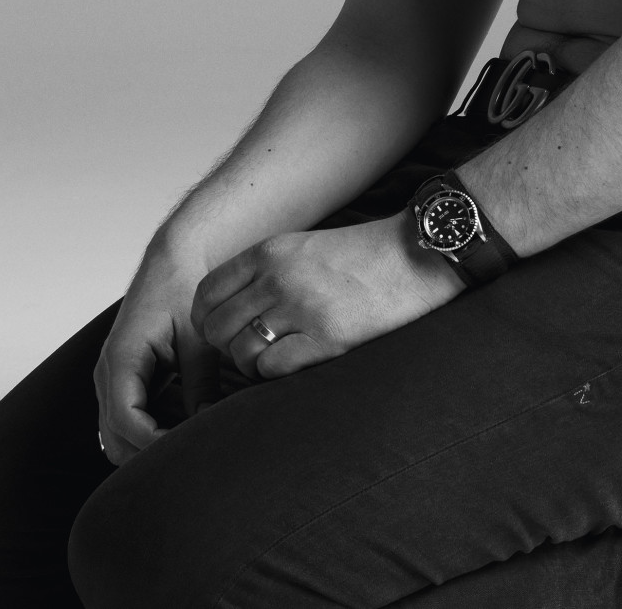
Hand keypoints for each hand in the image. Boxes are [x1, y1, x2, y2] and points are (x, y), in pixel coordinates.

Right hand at [94, 247, 218, 465]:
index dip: (156, 443)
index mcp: (122, 359)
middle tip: (193, 451)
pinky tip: (179, 430)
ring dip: (147, 448)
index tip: (189, 447)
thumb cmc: (180, 291)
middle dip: (151, 454)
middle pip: (116, 440)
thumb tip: (207, 424)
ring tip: (188, 443)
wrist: (169, 263)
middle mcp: (107, 373)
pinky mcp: (120, 381)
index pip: (127, 420)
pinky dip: (146, 435)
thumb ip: (201, 382)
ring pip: (117, 438)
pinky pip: (124, 423)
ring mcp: (109, 379)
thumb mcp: (197, 336)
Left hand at [192, 214, 461, 378]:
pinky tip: (294, 365)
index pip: (207, 292)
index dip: (206, 318)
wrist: (416, 256)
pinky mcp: (326, 337)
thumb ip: (266, 271)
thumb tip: (234, 310)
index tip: (220, 331)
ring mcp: (301, 308)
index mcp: (270, 252)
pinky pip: (272, 368)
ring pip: (240, 351)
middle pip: (217, 326)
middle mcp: (278, 278)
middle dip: (225, 346)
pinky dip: (274, 374)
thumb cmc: (364, 255)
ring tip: (272, 360)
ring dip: (249, 364)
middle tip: (247, 350)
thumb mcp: (305, 247)